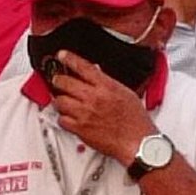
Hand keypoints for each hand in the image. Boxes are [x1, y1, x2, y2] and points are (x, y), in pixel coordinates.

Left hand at [49, 50, 159, 165]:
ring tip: (64, 100)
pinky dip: (63, 118)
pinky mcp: (80, 129)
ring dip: (60, 100)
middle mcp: (93, 98)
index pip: (83, 66)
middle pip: (65, 82)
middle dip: (58, 80)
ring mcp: (84, 114)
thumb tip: (97, 75)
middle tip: (58, 80)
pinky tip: (68, 117)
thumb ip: (108, 83)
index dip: (69, 58)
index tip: (62, 55)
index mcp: (106, 86)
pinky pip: (62, 120)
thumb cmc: (135, 120)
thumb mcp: (126, 92)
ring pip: (59, 101)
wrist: (137, 141)